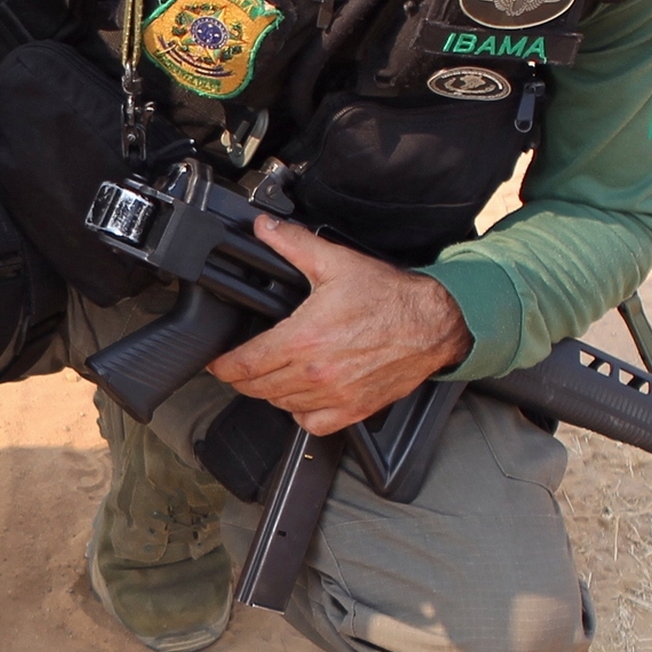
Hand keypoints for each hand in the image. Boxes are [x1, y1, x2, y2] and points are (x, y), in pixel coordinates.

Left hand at [206, 215, 471, 434]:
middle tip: (240, 365)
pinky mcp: (354, 409)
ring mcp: (335, 396)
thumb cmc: (391, 297)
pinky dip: (301, 412)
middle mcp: (316, 373)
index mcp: (304, 339)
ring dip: (270, 392)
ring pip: (281, 405)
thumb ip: (293, 244)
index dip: (222, 365)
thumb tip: (264, 228)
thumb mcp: (336, 262)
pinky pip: (312, 423)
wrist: (435, 323)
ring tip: (270, 374)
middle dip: (241, 377)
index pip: (244, 364)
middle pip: (257, 388)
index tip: (215, 362)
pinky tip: (301, 395)